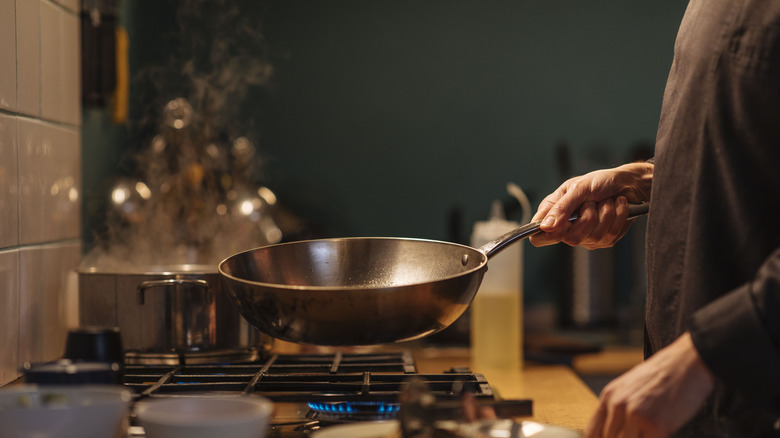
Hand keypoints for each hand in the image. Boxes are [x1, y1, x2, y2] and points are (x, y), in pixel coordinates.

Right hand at [529, 162, 652, 248]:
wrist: (627, 183)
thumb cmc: (599, 181)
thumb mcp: (578, 188)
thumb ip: (561, 207)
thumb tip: (545, 227)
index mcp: (554, 213)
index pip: (538, 236)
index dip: (546, 234)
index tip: (562, 222)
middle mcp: (568, 228)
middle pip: (569, 238)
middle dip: (587, 216)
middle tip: (592, 202)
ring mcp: (586, 237)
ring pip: (593, 236)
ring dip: (606, 213)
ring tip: (606, 201)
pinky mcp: (604, 240)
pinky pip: (610, 235)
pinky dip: (617, 216)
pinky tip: (617, 206)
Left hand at [585, 333, 714, 437]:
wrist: (688, 362)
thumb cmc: (662, 376)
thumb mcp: (629, 387)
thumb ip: (616, 409)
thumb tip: (611, 433)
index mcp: (609, 396)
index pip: (592, 433)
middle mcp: (618, 405)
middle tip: (638, 434)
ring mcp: (636, 415)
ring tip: (650, 431)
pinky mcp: (656, 425)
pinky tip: (662, 432)